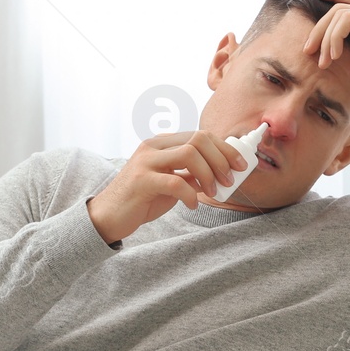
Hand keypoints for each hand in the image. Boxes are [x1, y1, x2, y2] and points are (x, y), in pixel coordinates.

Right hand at [87, 130, 247, 242]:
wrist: (109, 215)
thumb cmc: (143, 198)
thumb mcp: (172, 182)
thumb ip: (192, 174)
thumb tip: (224, 172)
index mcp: (163, 143)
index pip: (201, 135)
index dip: (225, 149)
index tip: (241, 165)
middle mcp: (153, 146)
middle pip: (198, 139)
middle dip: (221, 160)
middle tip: (229, 181)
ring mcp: (145, 162)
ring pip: (189, 154)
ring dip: (208, 175)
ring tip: (213, 192)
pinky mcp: (141, 181)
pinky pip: (175, 182)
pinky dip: (190, 194)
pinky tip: (192, 204)